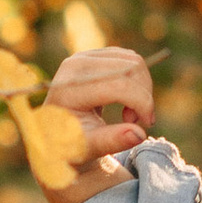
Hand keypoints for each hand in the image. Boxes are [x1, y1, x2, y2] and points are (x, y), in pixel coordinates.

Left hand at [37, 45, 155, 202]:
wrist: (54, 131)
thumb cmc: (70, 143)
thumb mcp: (88, 147)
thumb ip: (112, 141)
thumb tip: (139, 135)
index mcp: (70, 88)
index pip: (120, 86)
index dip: (142, 104)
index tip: (147, 125)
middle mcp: (76, 64)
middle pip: (131, 69)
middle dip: (143, 96)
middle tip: (133, 121)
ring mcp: (85, 56)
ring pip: (134, 62)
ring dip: (142, 89)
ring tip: (128, 113)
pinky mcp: (95, 54)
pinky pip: (130, 59)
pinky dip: (137, 81)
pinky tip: (126, 100)